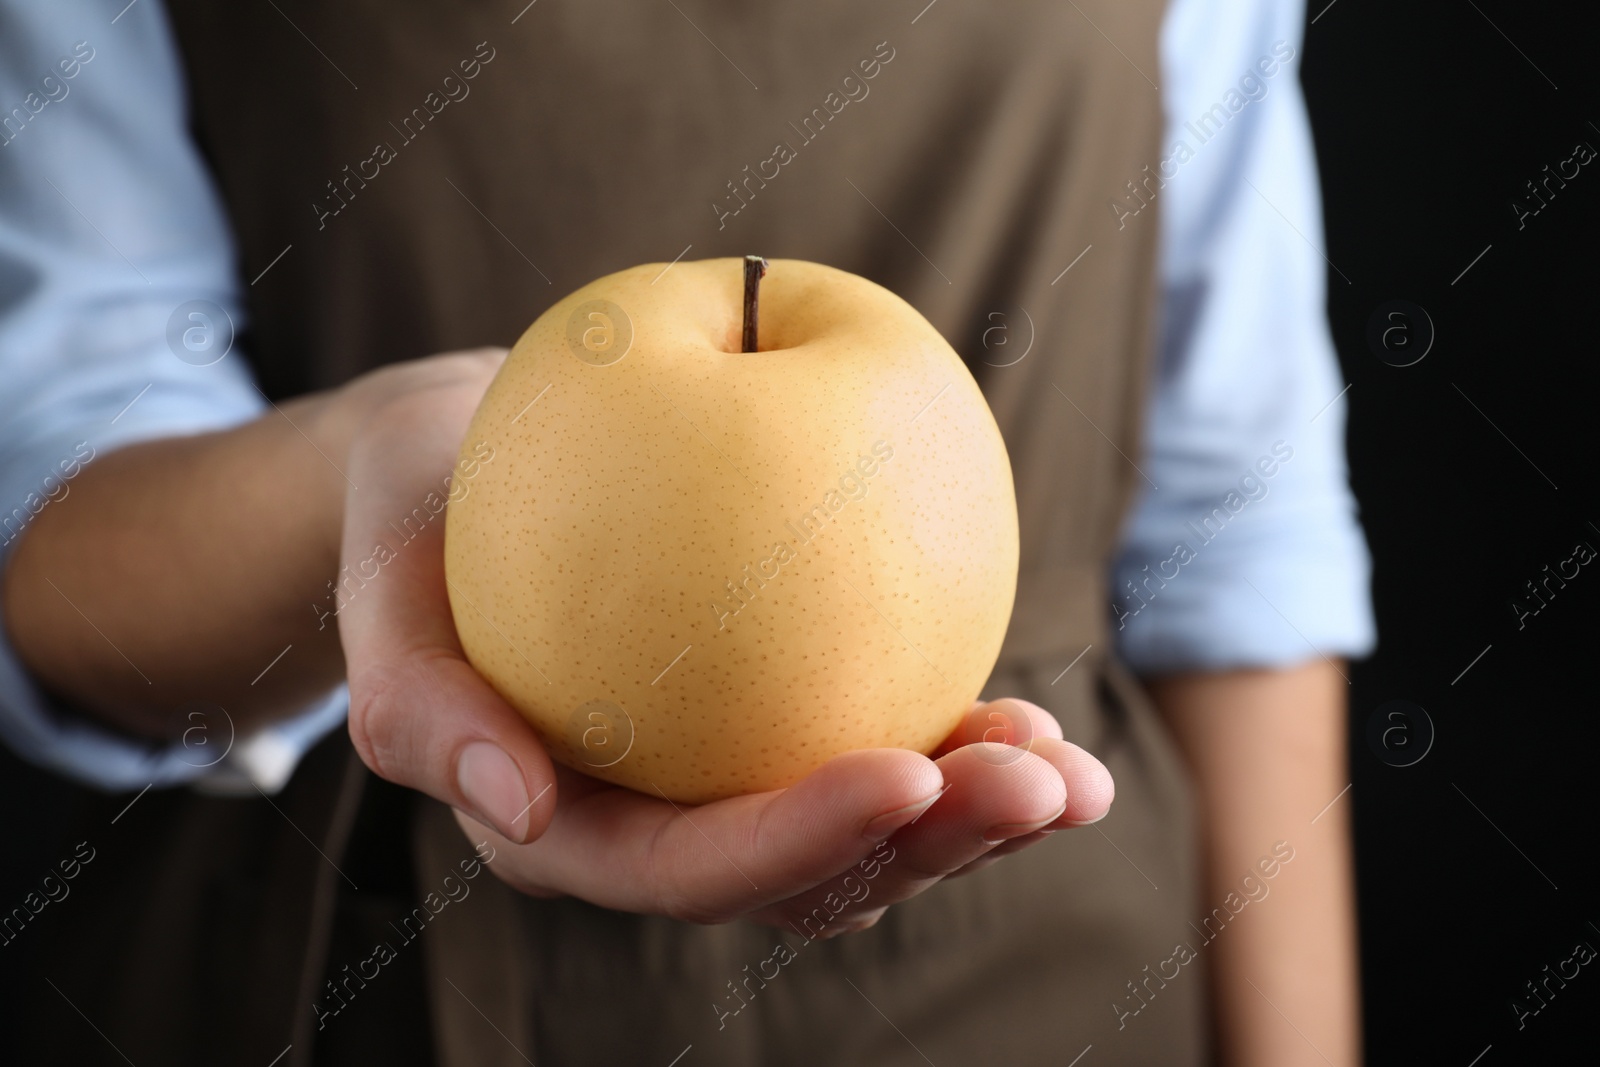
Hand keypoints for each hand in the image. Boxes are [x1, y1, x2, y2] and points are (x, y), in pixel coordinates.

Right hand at [335, 350, 1113, 933]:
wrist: (465, 471)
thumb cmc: (416, 523)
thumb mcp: (381, 594)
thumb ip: (416, 709)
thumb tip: (520, 808)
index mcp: (563, 829)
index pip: (686, 869)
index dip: (800, 841)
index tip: (907, 770)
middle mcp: (655, 829)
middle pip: (804, 880)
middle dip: (933, 847)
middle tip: (1042, 780)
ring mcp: (726, 785)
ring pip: (866, 841)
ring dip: (976, 820)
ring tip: (1071, 770)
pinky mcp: (778, 726)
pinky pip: (878, 753)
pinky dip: (961, 751)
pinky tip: (1038, 719)